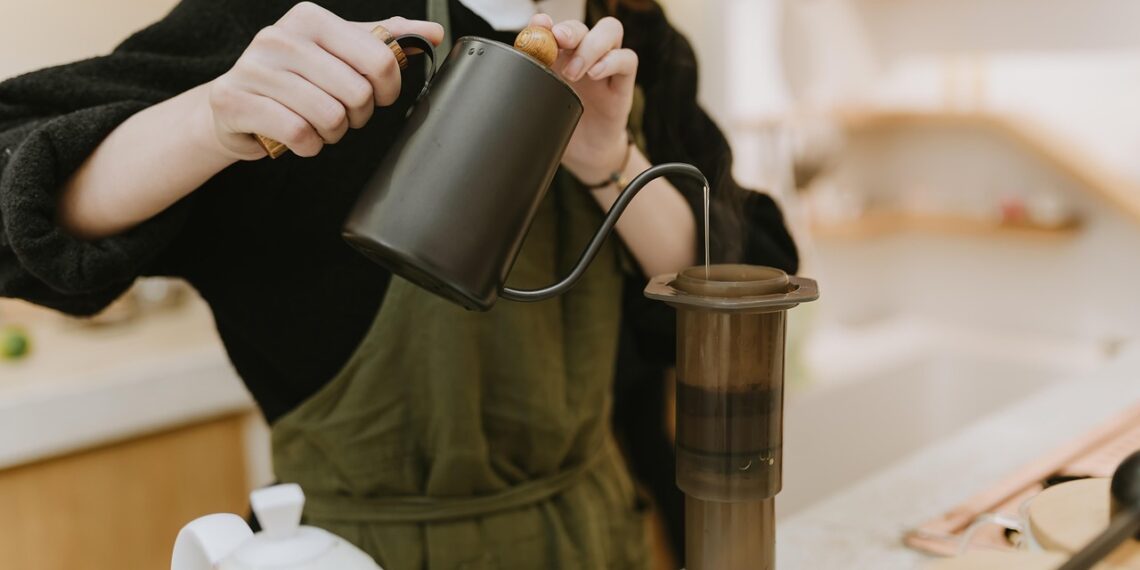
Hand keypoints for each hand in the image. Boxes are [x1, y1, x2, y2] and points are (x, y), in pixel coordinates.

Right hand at [205, 2, 443, 159]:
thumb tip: (432, 33)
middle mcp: (279, 37)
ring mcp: (254, 68)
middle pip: (357, 93)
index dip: (388, 89)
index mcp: (310, 18)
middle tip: (343, 116)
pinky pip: (298, 134)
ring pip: (329, 116)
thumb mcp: (338, 53)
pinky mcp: (235, 101)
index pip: (379, 57)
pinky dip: (308, 146)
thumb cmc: (292, 80)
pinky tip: (300, 139)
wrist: (233, 106)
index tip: (378, 97)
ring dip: (332, 134)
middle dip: (358, 116)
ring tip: (319, 126)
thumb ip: (383, 40)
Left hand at [529, 14, 636, 183]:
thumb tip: (510, 69)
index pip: (555, 28)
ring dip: (590, 46)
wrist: (586, 154)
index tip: (538, 25)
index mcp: (560, 57)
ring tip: (575, 71)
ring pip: (610, 32)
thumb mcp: (541, 105)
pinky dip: (612, 61)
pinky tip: (596, 74)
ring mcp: (606, 66)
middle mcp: (583, 55)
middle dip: (569, 30)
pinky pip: (627, 59)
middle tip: (558, 42)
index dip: (546, 23)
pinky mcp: (623, 83)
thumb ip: (530, 84)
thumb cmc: (564, 125)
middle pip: (582, 26)